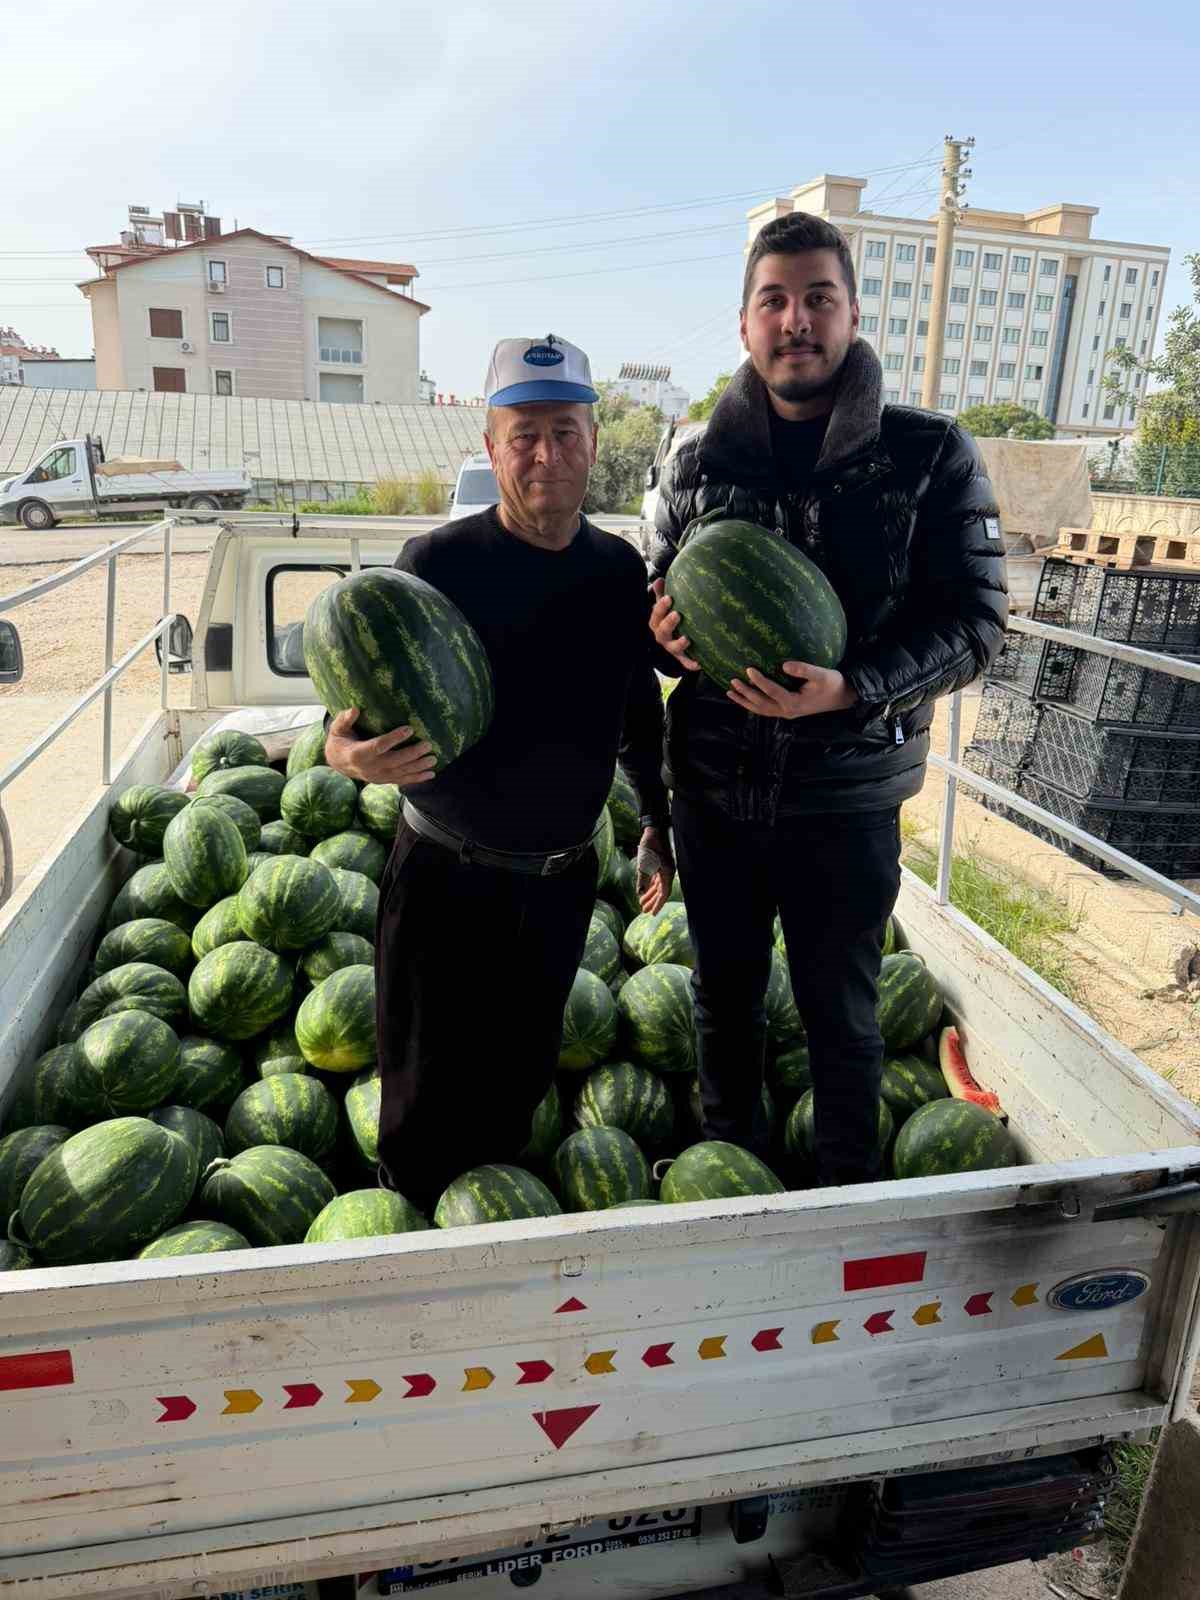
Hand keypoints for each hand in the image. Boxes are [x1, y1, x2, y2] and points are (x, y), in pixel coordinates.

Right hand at [324, 707, 436, 785]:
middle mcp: (369, 767)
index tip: (410, 729)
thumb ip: (345, 719)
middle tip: (428, 745)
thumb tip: (355, 709)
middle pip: (394, 761)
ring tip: (433, 759)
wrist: (337, 763)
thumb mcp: (337, 729)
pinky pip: (401, 780)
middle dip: (412, 754)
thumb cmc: (339, 740)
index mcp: (358, 753)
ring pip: (400, 773)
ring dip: (418, 767)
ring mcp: (377, 776)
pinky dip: (417, 778)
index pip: (379, 746)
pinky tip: (431, 774)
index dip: (394, 738)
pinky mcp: (383, 781)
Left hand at [635, 826, 674, 914]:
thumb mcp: (643, 864)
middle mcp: (667, 873)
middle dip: (652, 901)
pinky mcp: (660, 865)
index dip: (658, 904)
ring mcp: (664, 869)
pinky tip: (644, 891)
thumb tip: (639, 893)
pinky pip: (656, 879)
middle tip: (644, 911)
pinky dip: (650, 886)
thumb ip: (642, 879)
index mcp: (667, 873)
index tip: (652, 914)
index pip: (663, 894)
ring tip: (642, 903)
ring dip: (650, 894)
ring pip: (658, 886)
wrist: (654, 830)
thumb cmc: (650, 846)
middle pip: (661, 892)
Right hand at [649, 579, 699, 670]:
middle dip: (669, 623)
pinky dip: (691, 664)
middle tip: (677, 614)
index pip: (656, 615)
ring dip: (679, 643)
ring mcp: (672, 648)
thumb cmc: (669, 619)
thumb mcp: (664, 607)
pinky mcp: (682, 658)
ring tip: (686, 639)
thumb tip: (660, 580)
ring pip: (673, 648)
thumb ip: (661, 594)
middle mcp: (663, 637)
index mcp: (657, 623)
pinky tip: (699, 664)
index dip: (661, 607)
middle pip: (663, 631)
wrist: (672, 642)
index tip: (669, 598)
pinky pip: (686, 663)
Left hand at [727, 662, 857, 719]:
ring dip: (745, 701)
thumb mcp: (821, 674)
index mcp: (794, 702)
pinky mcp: (787, 710)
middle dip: (745, 693)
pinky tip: (745, 698)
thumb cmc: (833, 684)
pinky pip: (766, 710)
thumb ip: (803, 669)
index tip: (748, 669)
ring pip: (761, 710)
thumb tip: (784, 664)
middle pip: (761, 704)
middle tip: (732, 681)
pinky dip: (753, 704)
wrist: (843, 697)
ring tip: (730, 692)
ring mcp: (787, 713)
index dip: (759, 681)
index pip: (772, 691)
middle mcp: (787, 711)